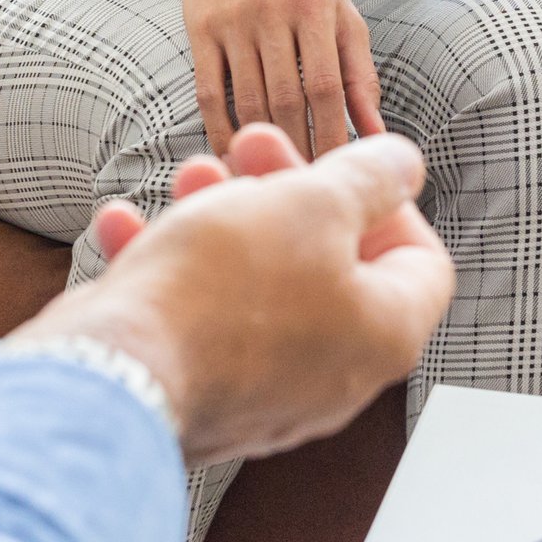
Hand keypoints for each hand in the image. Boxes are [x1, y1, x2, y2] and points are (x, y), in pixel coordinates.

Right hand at [23, 122, 453, 467]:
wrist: (118, 375)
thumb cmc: (220, 291)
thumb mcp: (311, 203)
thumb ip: (367, 178)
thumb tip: (403, 166)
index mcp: (384, 333)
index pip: (423, 262)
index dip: (390, 201)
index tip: (341, 167)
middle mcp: (335, 375)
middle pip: (331, 266)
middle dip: (288, 192)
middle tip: (251, 146)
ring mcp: (266, 392)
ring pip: (258, 286)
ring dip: (226, 219)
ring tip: (191, 177)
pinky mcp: (200, 395)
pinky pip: (197, 321)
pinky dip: (170, 270)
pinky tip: (128, 227)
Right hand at [94, 0, 384, 155]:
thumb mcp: (341, 14)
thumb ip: (360, 73)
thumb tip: (377, 134)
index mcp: (316, 5)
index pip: (326, 85)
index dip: (332, 134)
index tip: (337, 175)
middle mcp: (273, 9)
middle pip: (286, 97)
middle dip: (298, 147)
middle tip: (306, 189)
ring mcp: (233, 20)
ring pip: (248, 98)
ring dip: (262, 145)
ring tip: (274, 181)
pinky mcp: (200, 30)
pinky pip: (209, 92)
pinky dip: (221, 129)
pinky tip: (234, 155)